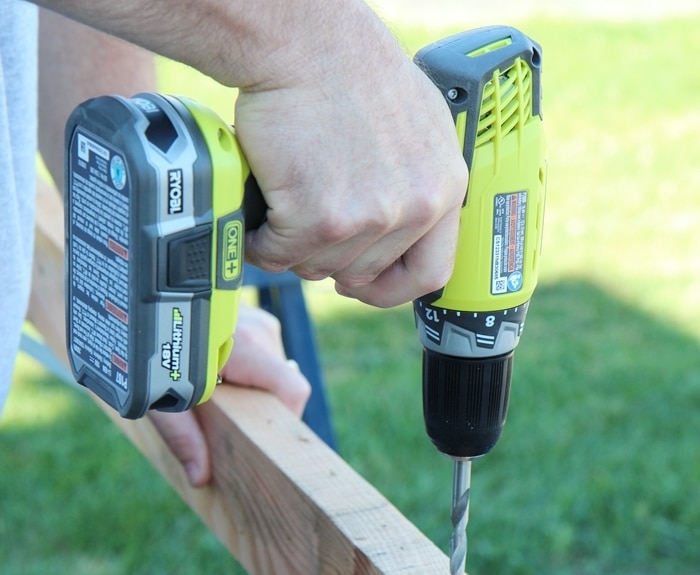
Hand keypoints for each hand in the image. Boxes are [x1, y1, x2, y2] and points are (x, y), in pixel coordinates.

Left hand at [149, 303, 310, 486]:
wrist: (135, 302)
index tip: (261, 436)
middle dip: (260, 407)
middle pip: (283, 386)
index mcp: (242, 347)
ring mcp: (261, 322)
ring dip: (252, 390)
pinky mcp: (257, 320)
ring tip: (217, 390)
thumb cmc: (146, 348)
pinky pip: (267, 360)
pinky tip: (222, 375)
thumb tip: (199, 477)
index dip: (285, 420)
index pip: (292, 390)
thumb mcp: (157, 394)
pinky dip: (249, 376)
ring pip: (276, 374)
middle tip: (226, 416)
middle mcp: (260, 330)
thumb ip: (182, 436)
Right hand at [236, 4, 467, 307]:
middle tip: (308, 226)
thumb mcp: (418, 129)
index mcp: (444, 188)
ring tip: (283, 205)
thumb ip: (418, 184)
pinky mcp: (319, 217)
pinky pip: (280, 254)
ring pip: (319, 267)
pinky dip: (261, 240)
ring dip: (292, 246)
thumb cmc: (351, 71)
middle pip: (364, 274)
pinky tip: (260, 210)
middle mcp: (414, 207)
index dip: (392, 287)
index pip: (432, 273)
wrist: (303, 41)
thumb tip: (403, 229)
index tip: (366, 283)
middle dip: (330, 257)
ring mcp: (368, 216)